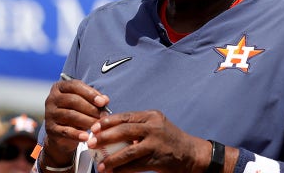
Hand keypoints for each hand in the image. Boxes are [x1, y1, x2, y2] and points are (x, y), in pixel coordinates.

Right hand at [42, 78, 110, 165]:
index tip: (103, 102)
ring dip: (87, 120)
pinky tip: (86, 137)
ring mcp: (49, 113)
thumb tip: (105, 100)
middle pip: (73, 100)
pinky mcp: (50, 128)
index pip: (75, 85)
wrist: (61, 133)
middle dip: (91, 108)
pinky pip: (65, 131)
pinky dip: (77, 134)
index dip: (90, 93)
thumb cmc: (76, 112)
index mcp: (60, 87)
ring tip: (98, 126)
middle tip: (103, 116)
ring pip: (70, 115)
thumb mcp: (84, 103)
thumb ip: (94, 99)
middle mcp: (52, 98)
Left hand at [87, 110, 211, 172]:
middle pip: (124, 130)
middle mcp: (154, 127)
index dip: (108, 122)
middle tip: (91, 143)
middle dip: (105, 137)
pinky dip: (123, 170)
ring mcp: (157, 143)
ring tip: (101, 165)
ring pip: (128, 151)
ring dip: (112, 159)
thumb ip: (138, 126)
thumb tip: (110, 130)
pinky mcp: (158, 159)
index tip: (94, 127)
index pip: (125, 116)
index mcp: (151, 116)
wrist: (192, 154)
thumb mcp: (156, 126)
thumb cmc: (169, 139)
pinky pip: (136, 165)